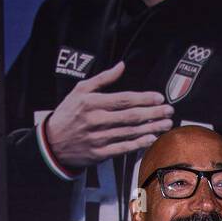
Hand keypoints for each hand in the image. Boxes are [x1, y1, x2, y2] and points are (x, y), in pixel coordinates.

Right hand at [44, 60, 173, 168]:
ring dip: (151, 128)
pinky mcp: (99, 154)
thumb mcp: (80, 90)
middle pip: (131, 116)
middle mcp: (96, 120)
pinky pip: (123, 148)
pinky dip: (138, 144)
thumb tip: (121, 66)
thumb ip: (103, 79)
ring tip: (166, 124)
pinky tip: (151, 139)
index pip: (124, 99)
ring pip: (130, 132)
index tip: (160, 98)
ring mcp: (98, 138)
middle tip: (169, 111)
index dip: (144, 99)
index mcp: (92, 102)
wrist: (52, 142)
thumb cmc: (68, 113)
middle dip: (153, 113)